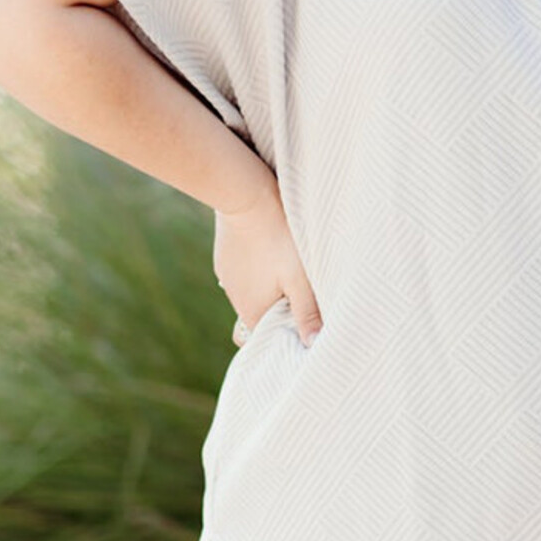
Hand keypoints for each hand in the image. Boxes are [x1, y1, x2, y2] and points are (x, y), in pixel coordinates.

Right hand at [212, 183, 321, 344]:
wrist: (245, 194)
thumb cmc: (279, 238)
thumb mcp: (300, 279)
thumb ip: (308, 314)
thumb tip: (314, 346)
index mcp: (252, 312)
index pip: (268, 339)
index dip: (288, 335)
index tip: (306, 322)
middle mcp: (235, 299)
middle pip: (262, 316)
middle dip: (282, 311)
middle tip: (306, 293)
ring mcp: (227, 277)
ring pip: (254, 292)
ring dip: (271, 287)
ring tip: (291, 269)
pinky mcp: (226, 256)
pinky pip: (245, 272)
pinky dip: (259, 268)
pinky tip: (274, 250)